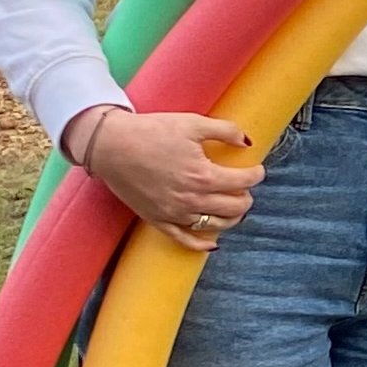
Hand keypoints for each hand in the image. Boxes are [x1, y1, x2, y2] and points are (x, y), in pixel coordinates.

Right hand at [71, 106, 263, 252]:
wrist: (110, 145)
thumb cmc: (151, 131)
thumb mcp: (192, 123)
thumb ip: (225, 131)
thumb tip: (247, 141)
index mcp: (203, 175)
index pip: (244, 182)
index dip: (256, 174)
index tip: (257, 168)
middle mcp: (191, 199)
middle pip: (235, 207)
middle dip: (246, 196)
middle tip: (244, 187)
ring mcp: (174, 213)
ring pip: (216, 226)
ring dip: (231, 218)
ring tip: (233, 207)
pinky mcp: (157, 220)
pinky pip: (184, 240)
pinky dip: (202, 244)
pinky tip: (213, 243)